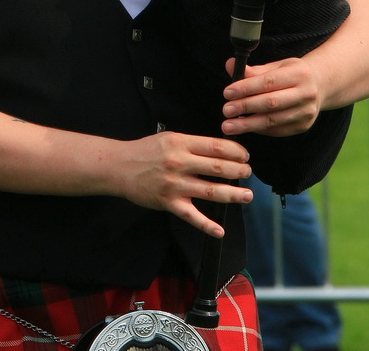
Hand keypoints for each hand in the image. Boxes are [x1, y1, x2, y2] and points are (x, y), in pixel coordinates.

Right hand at [116, 131, 251, 236]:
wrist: (120, 167)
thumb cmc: (146, 150)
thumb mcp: (169, 138)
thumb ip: (192, 144)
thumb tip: (219, 150)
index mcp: (181, 143)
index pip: (216, 146)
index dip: (236, 151)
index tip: (245, 156)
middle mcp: (179, 163)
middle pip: (217, 168)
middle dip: (238, 171)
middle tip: (248, 173)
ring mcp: (175, 185)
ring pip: (211, 191)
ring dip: (233, 194)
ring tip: (247, 195)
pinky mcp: (169, 203)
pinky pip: (192, 216)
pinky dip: (207, 225)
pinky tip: (220, 230)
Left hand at [221, 56, 321, 137]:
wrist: (320, 86)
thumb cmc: (291, 73)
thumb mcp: (277, 66)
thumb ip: (254, 70)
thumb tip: (230, 65)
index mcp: (299, 74)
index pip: (269, 81)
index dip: (247, 88)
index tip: (227, 92)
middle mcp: (306, 94)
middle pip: (271, 102)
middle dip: (245, 107)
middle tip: (226, 110)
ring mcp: (306, 112)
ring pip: (273, 120)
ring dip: (248, 124)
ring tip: (229, 125)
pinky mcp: (303, 126)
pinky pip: (277, 130)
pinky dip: (259, 129)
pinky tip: (245, 127)